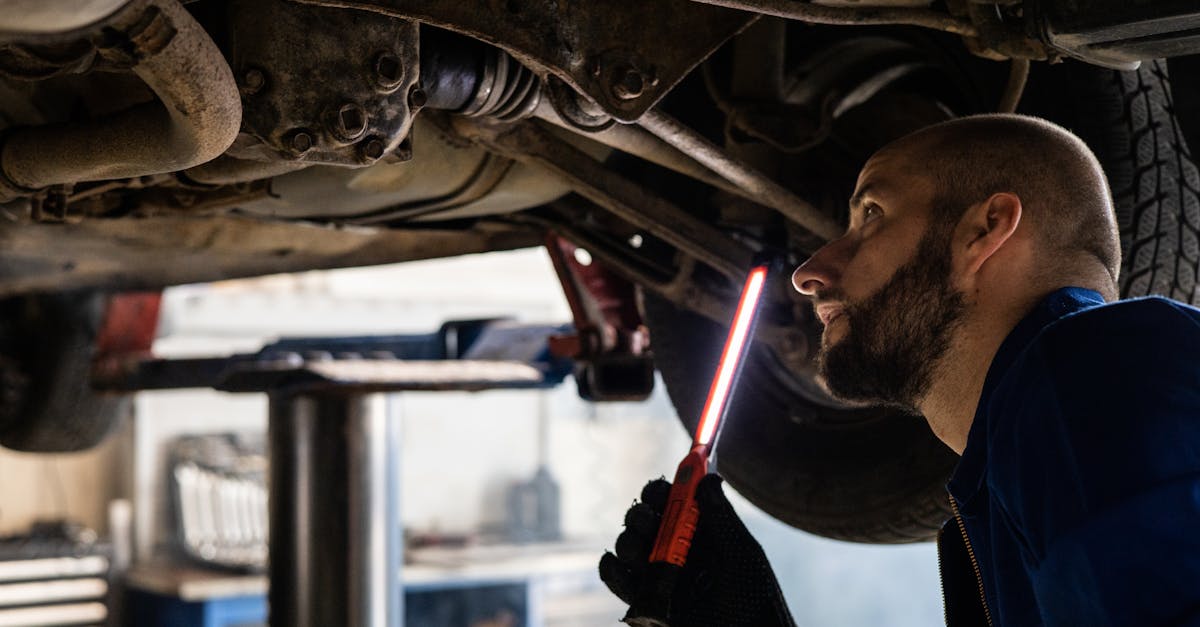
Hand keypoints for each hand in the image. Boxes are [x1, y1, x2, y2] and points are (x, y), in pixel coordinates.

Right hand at [599, 474, 794, 626]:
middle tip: (649, 519)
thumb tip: (708, 478)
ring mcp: (658, 573)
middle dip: (640, 515)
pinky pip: (618, 580)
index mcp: (695, 530)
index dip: (660, 491)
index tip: (661, 490)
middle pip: (642, 520)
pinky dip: (611, 569)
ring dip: (628, 541)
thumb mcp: (741, 552)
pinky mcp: (646, 600)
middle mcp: (673, 547)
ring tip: (640, 551)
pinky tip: (619, 565)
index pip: (669, 500)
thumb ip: (722, 517)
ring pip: (627, 546)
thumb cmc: (754, 593)